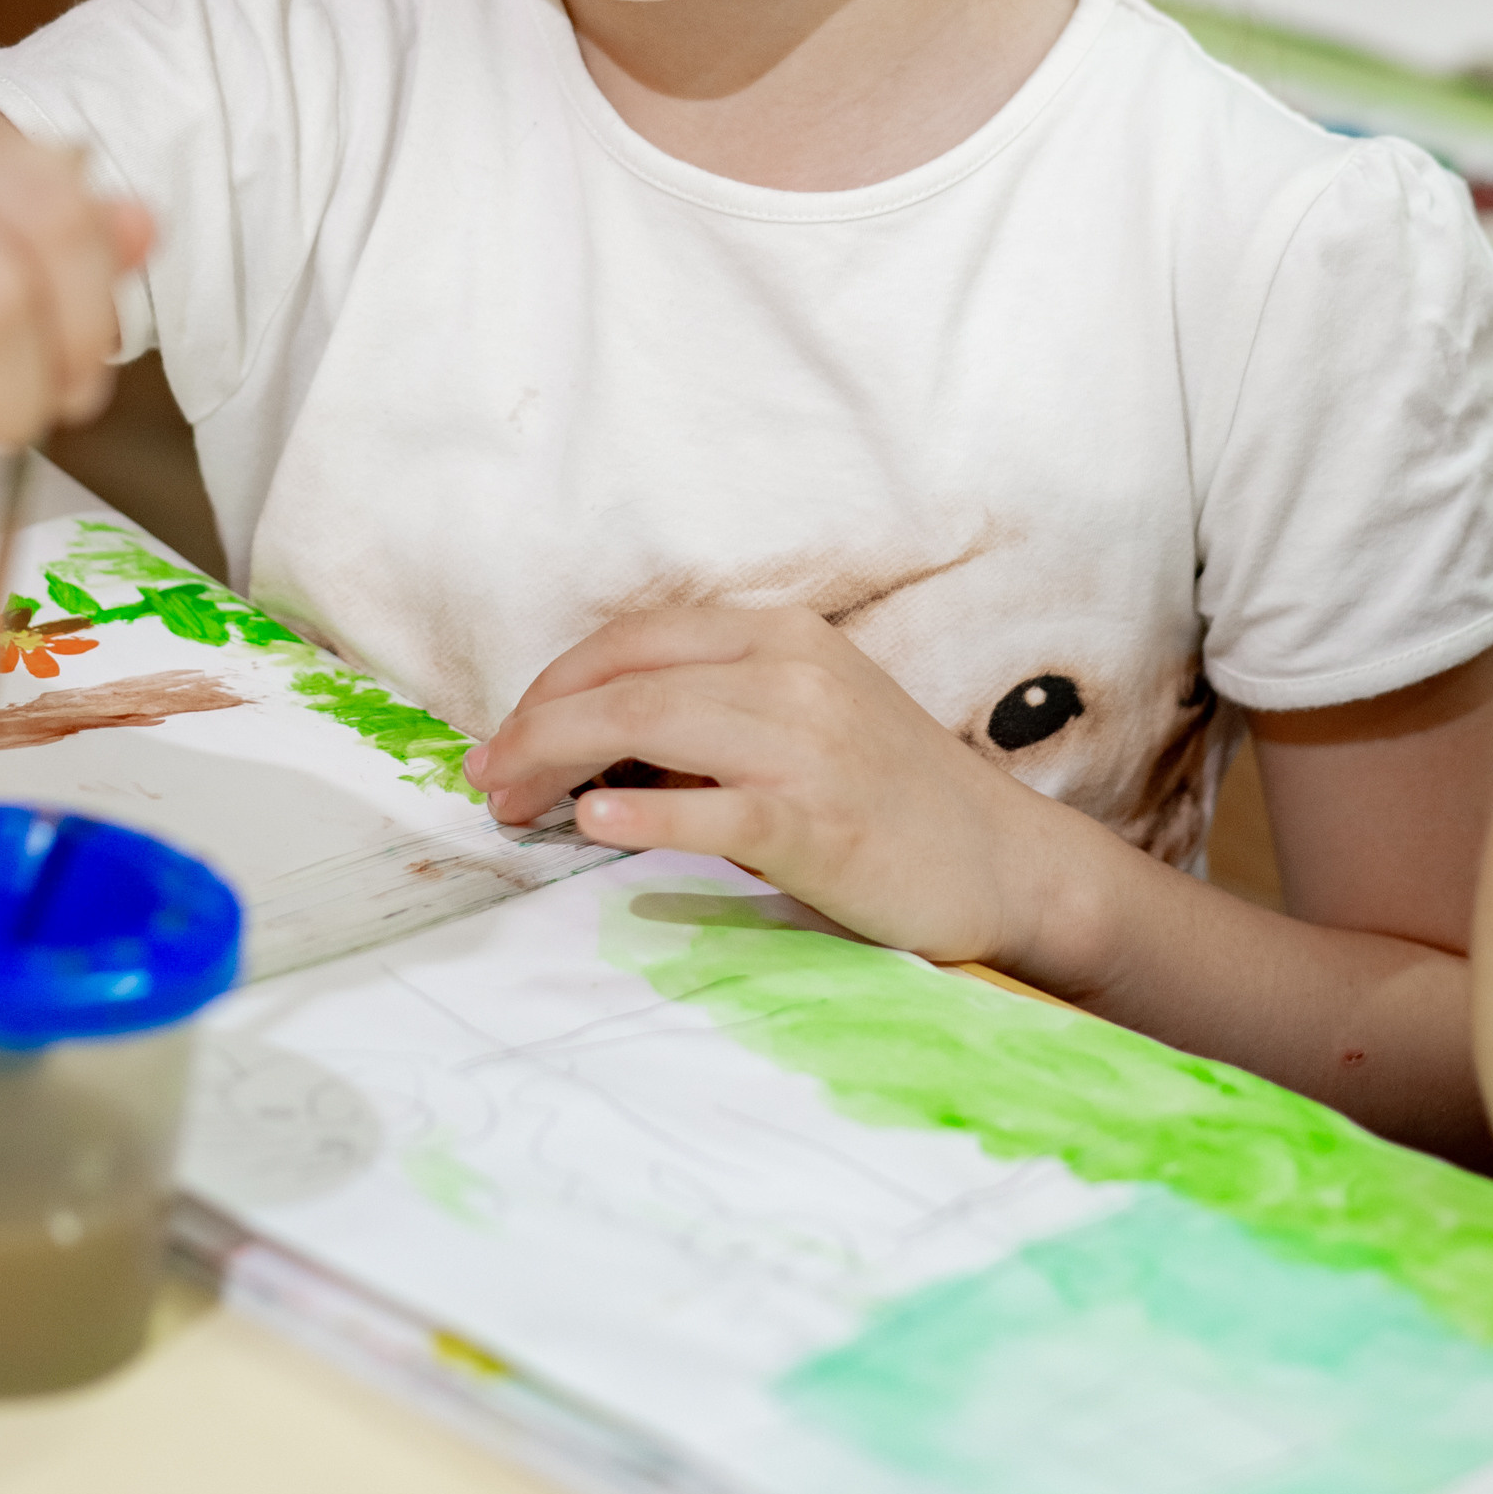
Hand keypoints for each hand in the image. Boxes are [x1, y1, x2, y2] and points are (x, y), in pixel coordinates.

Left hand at [466, 601, 1122, 974]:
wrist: (1002, 859)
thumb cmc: (888, 792)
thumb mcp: (802, 716)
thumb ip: (710, 711)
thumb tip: (588, 747)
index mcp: (779, 634)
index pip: (632, 638)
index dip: (552, 684)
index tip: (507, 737)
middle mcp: (790, 670)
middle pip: (624, 681)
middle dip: (536, 729)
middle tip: (490, 782)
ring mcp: (806, 741)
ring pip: (648, 728)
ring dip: (559, 766)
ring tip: (517, 807)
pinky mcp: (820, 820)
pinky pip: (713, 808)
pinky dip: (644, 815)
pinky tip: (595, 827)